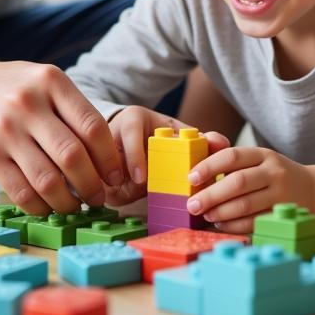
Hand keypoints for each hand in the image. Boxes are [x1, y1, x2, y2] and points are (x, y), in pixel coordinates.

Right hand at [0, 55, 124, 216]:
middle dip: (92, 185)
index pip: (93, 127)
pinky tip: (47, 206)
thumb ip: (72, 109)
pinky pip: (21, 191)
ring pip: (48, 180)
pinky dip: (40, 206)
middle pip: (73, 156)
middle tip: (98, 197)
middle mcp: (29, 105)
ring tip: (74, 205)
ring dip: (67, 201)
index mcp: (52, 82)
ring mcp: (6, 130)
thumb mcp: (44, 81)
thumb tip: (107, 156)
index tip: (115, 176)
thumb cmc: (11, 87)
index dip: (109, 158)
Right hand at [106, 105, 230, 205]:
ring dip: (116, 188)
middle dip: (124, 180)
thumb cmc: (159, 137)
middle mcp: (110, 131)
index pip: (129, 133)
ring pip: (101, 173)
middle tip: (138, 194)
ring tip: (129, 195)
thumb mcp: (178, 134)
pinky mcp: (90, 168)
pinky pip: (98, 185)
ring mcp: (96, 149)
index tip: (142, 179)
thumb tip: (223, 144)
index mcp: (132, 118)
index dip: (135, 156)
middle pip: (110, 157)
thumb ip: (202, 139)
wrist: (130, 136)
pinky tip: (120, 196)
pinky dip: (110, 192)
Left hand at [184, 146, 314, 233]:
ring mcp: (281, 195)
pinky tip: (222, 225)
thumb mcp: (261, 160)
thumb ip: (233, 160)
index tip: (191, 178)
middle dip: (211, 195)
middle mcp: (274, 172)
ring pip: (245, 205)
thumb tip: (198, 168)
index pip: (232, 156)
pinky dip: (234, 226)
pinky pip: (254, 223)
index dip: (209, 166)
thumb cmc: (277, 175)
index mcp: (264, 155)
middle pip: (237, 182)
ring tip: (206, 216)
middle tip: (192, 205)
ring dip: (221, 213)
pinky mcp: (283, 215)